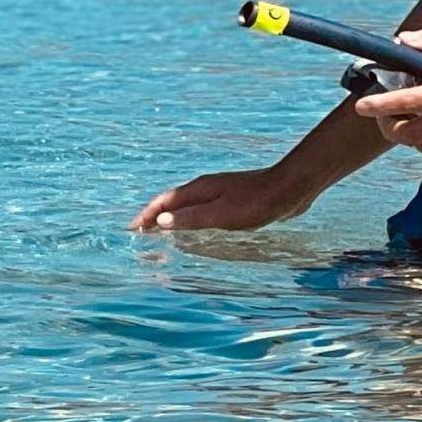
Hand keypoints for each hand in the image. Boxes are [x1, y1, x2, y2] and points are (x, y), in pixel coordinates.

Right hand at [128, 165, 310, 231]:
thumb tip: (160, 220)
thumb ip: (191, 218)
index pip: (163, 203)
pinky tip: (195, 227)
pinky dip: (189, 218)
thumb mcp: (221, 214)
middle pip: (171, 202)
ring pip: (186, 205)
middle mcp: (205, 188)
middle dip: (153, 216)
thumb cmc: (257, 202)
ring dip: (170, 217)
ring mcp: (218, 192)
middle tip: (140, 233)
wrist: (289, 188)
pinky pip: (201, 209)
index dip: (145, 215)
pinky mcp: (232, 199)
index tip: (131, 229)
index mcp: (198, 190)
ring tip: (160, 231)